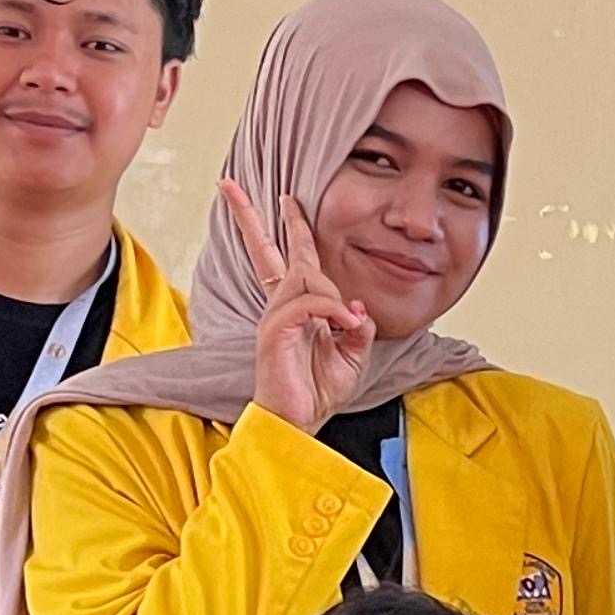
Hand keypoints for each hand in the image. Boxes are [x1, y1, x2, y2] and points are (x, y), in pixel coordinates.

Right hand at [229, 181, 377, 429]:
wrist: (298, 423)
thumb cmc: (318, 392)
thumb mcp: (352, 357)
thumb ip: (357, 328)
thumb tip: (358, 307)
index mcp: (296, 309)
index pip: (289, 260)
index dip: (289, 228)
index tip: (285, 200)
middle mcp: (280, 307)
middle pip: (272, 251)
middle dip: (257, 217)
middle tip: (258, 191)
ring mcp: (274, 317)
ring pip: (304, 276)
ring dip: (331, 294)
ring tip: (344, 326)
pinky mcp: (275, 330)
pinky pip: (309, 303)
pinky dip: (332, 311)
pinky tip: (344, 328)